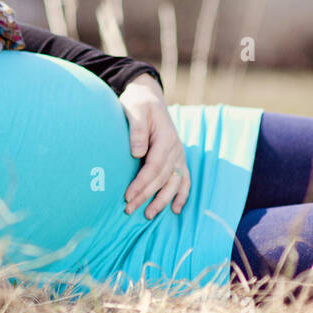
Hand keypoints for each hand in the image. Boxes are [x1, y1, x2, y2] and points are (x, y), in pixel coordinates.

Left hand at [119, 73, 190, 217]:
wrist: (149, 97)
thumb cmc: (139, 104)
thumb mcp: (135, 109)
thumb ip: (136, 129)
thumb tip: (137, 152)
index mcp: (166, 137)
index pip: (154, 166)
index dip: (141, 183)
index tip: (127, 196)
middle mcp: (175, 148)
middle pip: (162, 178)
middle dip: (146, 196)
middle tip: (129, 210)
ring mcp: (178, 154)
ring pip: (174, 183)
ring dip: (162, 201)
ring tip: (148, 215)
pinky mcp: (177, 158)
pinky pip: (184, 179)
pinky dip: (182, 195)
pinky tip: (176, 209)